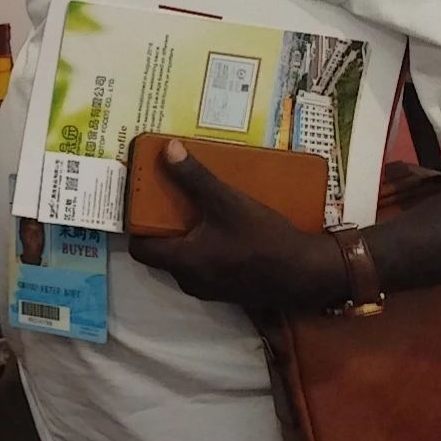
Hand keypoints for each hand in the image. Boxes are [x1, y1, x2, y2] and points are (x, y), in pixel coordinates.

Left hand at [128, 140, 345, 310]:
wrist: (304, 274)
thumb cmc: (262, 238)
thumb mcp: (227, 202)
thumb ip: (195, 177)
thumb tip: (168, 150)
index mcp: (183, 261)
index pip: (140, 249)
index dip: (137, 226)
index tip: (141, 202)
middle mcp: (189, 280)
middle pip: (161, 254)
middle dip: (162, 228)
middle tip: (166, 200)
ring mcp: (209, 289)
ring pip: (184, 260)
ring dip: (184, 238)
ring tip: (192, 210)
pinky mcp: (226, 290)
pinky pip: (204, 267)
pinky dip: (203, 249)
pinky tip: (218, 228)